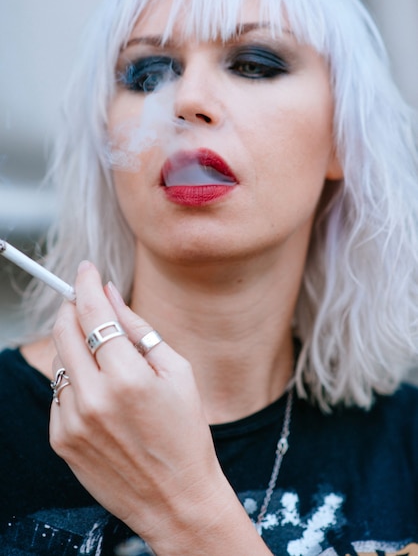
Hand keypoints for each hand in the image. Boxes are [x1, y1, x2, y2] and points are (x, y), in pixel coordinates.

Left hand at [49, 261, 242, 551]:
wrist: (176, 499)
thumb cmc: (186, 432)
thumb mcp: (178, 371)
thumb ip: (140, 329)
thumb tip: (110, 294)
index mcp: (128, 377)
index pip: (93, 313)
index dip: (86, 284)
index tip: (86, 269)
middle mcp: (93, 398)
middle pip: (64, 331)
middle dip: (73, 307)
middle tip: (86, 301)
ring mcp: (72, 421)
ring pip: (59, 361)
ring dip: (75, 347)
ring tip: (104, 359)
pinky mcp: (61, 440)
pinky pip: (58, 392)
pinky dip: (74, 381)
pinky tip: (100, 393)